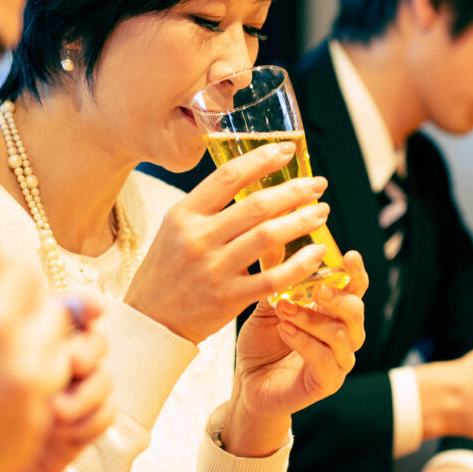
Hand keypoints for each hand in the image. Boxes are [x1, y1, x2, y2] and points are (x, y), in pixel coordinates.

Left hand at [0, 299, 114, 471]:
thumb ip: (9, 334)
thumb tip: (40, 305)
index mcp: (36, 340)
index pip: (71, 312)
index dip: (87, 306)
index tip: (92, 310)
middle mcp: (58, 365)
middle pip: (95, 342)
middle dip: (90, 349)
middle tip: (73, 362)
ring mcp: (72, 397)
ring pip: (104, 379)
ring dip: (88, 391)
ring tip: (57, 411)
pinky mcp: (80, 429)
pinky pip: (106, 414)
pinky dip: (90, 420)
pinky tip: (62, 431)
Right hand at [125, 141, 334, 342]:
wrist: (151, 320)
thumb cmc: (168, 270)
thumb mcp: (176, 229)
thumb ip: (208, 208)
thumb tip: (252, 178)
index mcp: (184, 214)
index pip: (228, 176)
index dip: (262, 160)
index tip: (287, 150)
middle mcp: (197, 238)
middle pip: (255, 205)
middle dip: (294, 191)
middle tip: (317, 185)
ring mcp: (213, 269)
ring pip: (268, 237)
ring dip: (301, 221)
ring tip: (321, 212)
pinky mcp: (228, 299)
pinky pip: (272, 278)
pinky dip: (299, 264)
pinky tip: (317, 253)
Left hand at [222, 250, 368, 456]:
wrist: (248, 384)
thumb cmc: (262, 343)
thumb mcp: (268, 306)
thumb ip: (278, 280)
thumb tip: (275, 240)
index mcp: (333, 313)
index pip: (355, 288)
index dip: (356, 272)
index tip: (349, 255)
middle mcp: (343, 335)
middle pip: (357, 311)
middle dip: (338, 296)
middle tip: (317, 288)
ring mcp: (339, 360)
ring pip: (341, 335)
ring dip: (311, 319)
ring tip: (284, 309)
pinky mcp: (328, 382)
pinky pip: (325, 359)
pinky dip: (304, 342)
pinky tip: (285, 331)